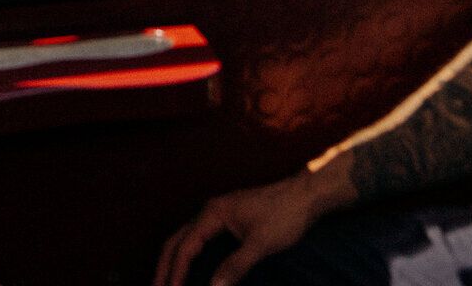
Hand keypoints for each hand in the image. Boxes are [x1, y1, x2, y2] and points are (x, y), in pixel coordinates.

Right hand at [154, 173, 333, 285]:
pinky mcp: (229, 219)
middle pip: (177, 240)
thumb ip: (235, 266)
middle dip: (164, 266)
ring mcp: (219, 213)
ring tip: (166, 282)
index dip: (175, 272)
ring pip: (186, 238)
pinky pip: (199, 238)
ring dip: (174, 260)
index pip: (185, 246)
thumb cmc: (285, 214)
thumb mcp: (261, 244)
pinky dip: (189, 255)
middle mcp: (210, 210)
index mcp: (213, 212)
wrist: (306, 195)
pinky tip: (191, 269)